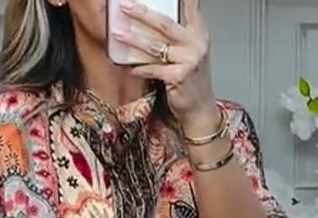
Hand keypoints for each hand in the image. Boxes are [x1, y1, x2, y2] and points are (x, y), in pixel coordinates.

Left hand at [114, 0, 215, 127]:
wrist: (200, 107)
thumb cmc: (191, 79)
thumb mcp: (191, 52)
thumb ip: (179, 35)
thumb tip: (152, 20)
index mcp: (199, 33)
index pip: (191, 7)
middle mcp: (196, 44)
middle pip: (165, 23)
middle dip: (142, 13)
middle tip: (125, 5)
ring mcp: (188, 60)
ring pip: (155, 46)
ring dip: (133, 39)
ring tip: (117, 34)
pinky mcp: (179, 77)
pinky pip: (153, 69)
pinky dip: (140, 68)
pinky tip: (129, 67)